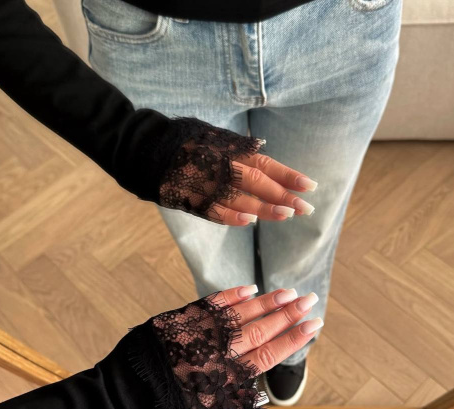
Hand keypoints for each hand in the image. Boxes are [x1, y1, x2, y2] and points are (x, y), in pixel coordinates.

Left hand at [128, 284, 321, 408]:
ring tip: (288, 292)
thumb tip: (256, 389)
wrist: (121, 400)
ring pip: (241, 313)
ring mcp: (201, 333)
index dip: (293, 339)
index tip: (314, 324)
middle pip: (261, 328)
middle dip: (288, 314)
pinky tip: (250, 288)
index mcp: (228, 378)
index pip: (270, 353)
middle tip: (310, 299)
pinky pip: (212, 304)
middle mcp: (219, 352)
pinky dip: (232, 296)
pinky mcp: (181, 320)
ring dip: (267, 302)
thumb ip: (232, 402)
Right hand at [158, 116, 316, 225]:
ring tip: (286, 215)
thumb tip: (262, 148)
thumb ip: (237, 146)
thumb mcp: (214, 135)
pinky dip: (232, 217)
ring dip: (265, 210)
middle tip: (306, 208)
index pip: (267, 165)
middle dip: (285, 196)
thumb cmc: (184, 140)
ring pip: (242, 200)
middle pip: (260, 184)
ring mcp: (208, 185)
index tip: (310, 186)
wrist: (148, 148)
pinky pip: (215, 211)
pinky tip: (250, 223)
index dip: (289, 176)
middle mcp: (223, 167)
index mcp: (231, 150)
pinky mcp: (193, 199)